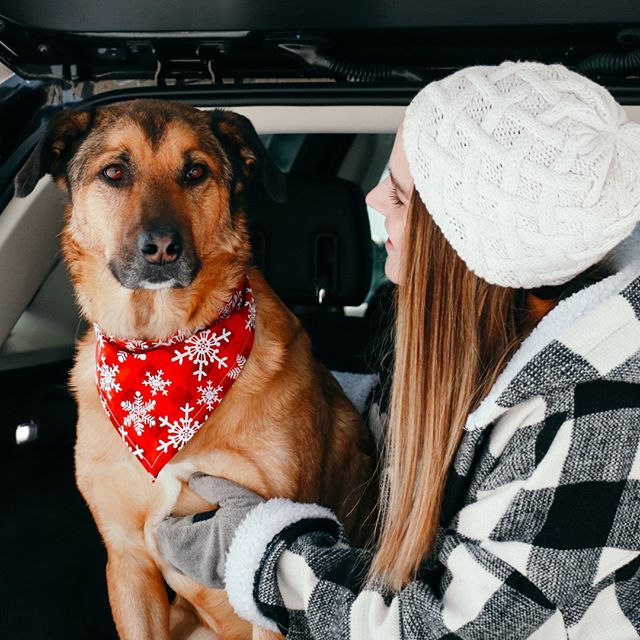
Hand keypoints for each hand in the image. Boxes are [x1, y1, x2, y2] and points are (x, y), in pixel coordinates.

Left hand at [156, 473, 264, 588]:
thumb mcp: (234, 496)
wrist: (276, 557)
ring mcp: (204, 573)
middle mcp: (195, 560)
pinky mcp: (214, 581)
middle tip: (173, 522)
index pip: (167, 532)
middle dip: (168, 536)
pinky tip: (199, 549)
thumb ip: (211, 486)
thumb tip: (193, 478)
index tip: (168, 511)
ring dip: (177, 549)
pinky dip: (187, 560)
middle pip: (168, 550)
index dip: (165, 521)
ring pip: (177, 563)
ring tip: (185, 534)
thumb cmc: (256, 524)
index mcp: (196, 538)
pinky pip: (190, 572)